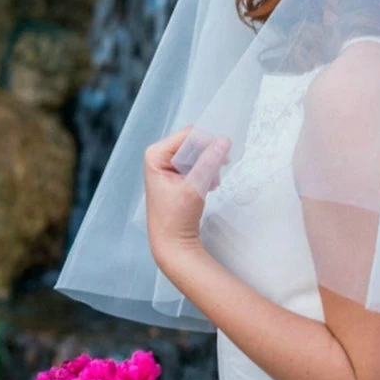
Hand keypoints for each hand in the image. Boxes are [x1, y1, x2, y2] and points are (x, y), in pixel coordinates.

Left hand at [143, 125, 230, 260]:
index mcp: (156, 154)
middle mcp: (159, 156)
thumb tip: (224, 141)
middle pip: (192, 143)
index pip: (187, 136)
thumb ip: (209, 161)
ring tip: (213, 182)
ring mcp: (167, 166)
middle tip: (220, 170)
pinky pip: (196, 164)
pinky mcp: (176, 175)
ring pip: (197, 153)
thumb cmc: (176, 217)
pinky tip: (210, 185)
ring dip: (209, 165)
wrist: (172, 243)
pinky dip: (206, 172)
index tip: (223, 154)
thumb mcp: (194, 186)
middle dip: (208, 155)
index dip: (207, 142)